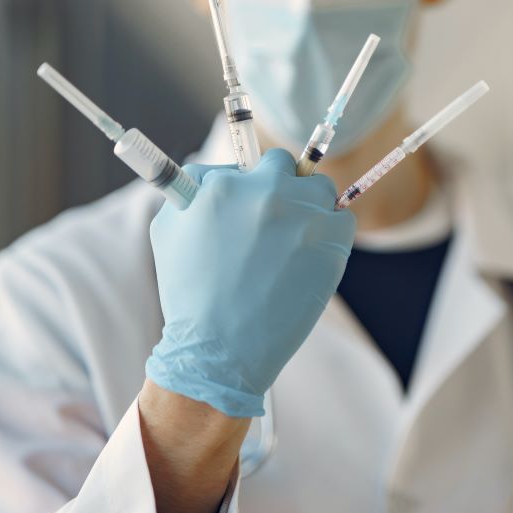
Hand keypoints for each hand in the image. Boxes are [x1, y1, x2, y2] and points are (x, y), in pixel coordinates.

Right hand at [145, 149, 355, 416]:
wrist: (221, 348)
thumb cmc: (190, 295)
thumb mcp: (168, 232)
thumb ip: (189, 191)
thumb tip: (213, 174)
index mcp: (224, 184)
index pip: (245, 163)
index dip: (248, 186)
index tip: (249, 208)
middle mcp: (266, 191)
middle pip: (285, 165)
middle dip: (281, 187)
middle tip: (275, 222)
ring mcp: (303, 213)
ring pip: (320, 187)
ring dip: (311, 206)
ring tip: (296, 243)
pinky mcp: (332, 238)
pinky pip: (344, 218)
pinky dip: (334, 233)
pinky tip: (315, 256)